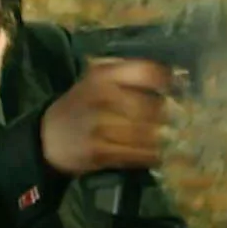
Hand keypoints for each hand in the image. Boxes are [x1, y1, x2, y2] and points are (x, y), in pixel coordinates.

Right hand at [40, 59, 176, 175]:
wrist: (47, 136)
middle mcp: (101, 97)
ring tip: (165, 137)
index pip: (147, 72)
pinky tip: (156, 154)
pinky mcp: (98, 152)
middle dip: (165, 114)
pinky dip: (150, 156)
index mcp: (103, 75)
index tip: (179, 88)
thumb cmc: (80, 105)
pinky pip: (135, 155)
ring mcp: (99, 126)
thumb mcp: (96, 80)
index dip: (168, 81)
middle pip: (150, 106)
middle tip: (174, 119)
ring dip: (160, 137)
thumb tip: (174, 76)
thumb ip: (128, 75)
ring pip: (145, 133)